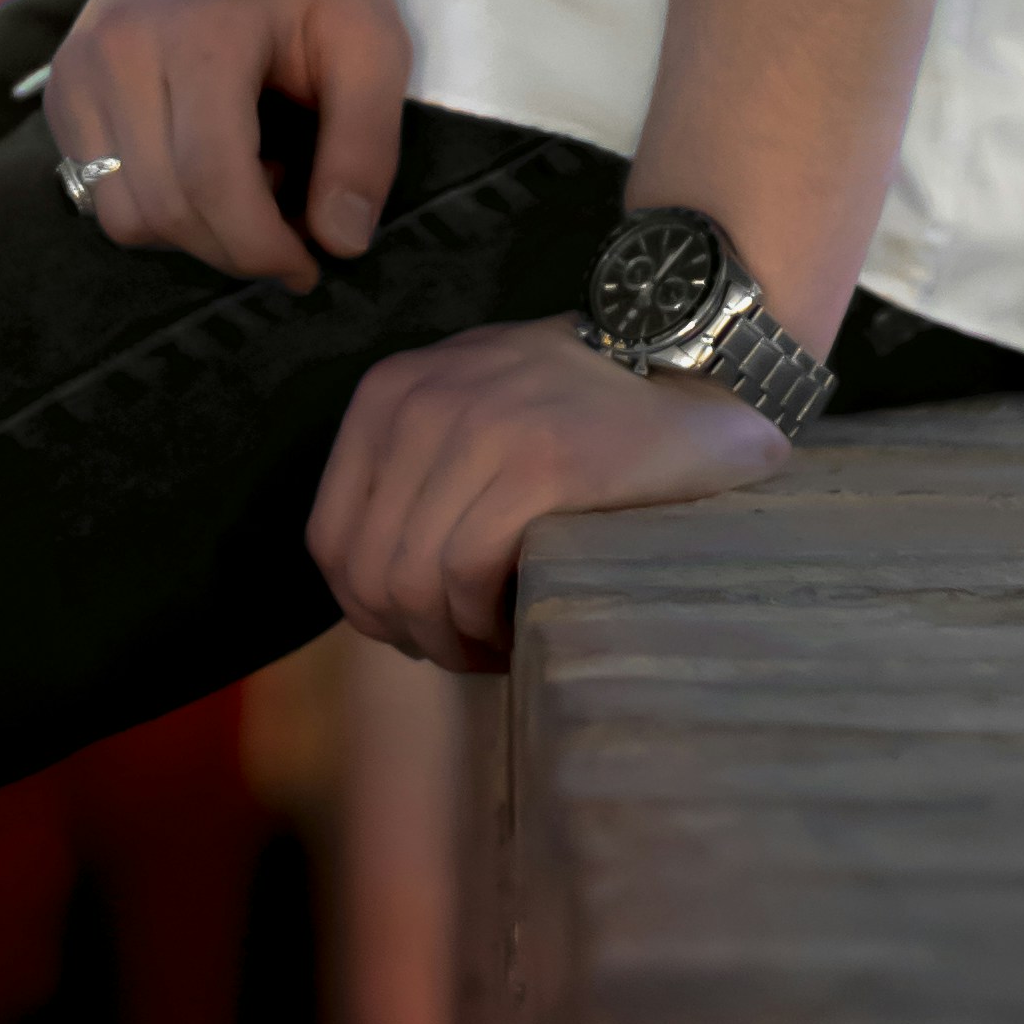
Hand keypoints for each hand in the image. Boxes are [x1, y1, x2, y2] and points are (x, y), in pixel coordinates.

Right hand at [44, 0, 407, 290]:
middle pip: (163, 208)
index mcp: (201, 35)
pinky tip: (201, 163)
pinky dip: (152, 203)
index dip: (261, 246)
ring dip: (190, 231)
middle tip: (290, 231)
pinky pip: (93, 189)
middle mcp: (120, 52)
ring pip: (119, 214)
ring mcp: (78, 70)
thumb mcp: (371, 40)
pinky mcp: (61, 88)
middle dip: (233, 249)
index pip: (211, 179)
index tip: (309, 266)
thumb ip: (366, 144)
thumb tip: (341, 244)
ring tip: (247, 182)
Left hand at [308, 314, 794, 670]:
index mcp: (390, 393)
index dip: (366, 609)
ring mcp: (478, 429)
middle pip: (367, 571)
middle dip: (411, 636)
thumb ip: (414, 468)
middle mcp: (420, 403)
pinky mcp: (539, 465)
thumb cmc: (581, 409)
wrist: (694, 368)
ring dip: (451, 640)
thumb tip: (369, 586)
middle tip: (466, 655)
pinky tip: (519, 633)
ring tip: (495, 650)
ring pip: (412, 581)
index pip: (330, 537)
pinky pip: (468, 573)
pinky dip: (486, 624)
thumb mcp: (471, 406)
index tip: (419, 635)